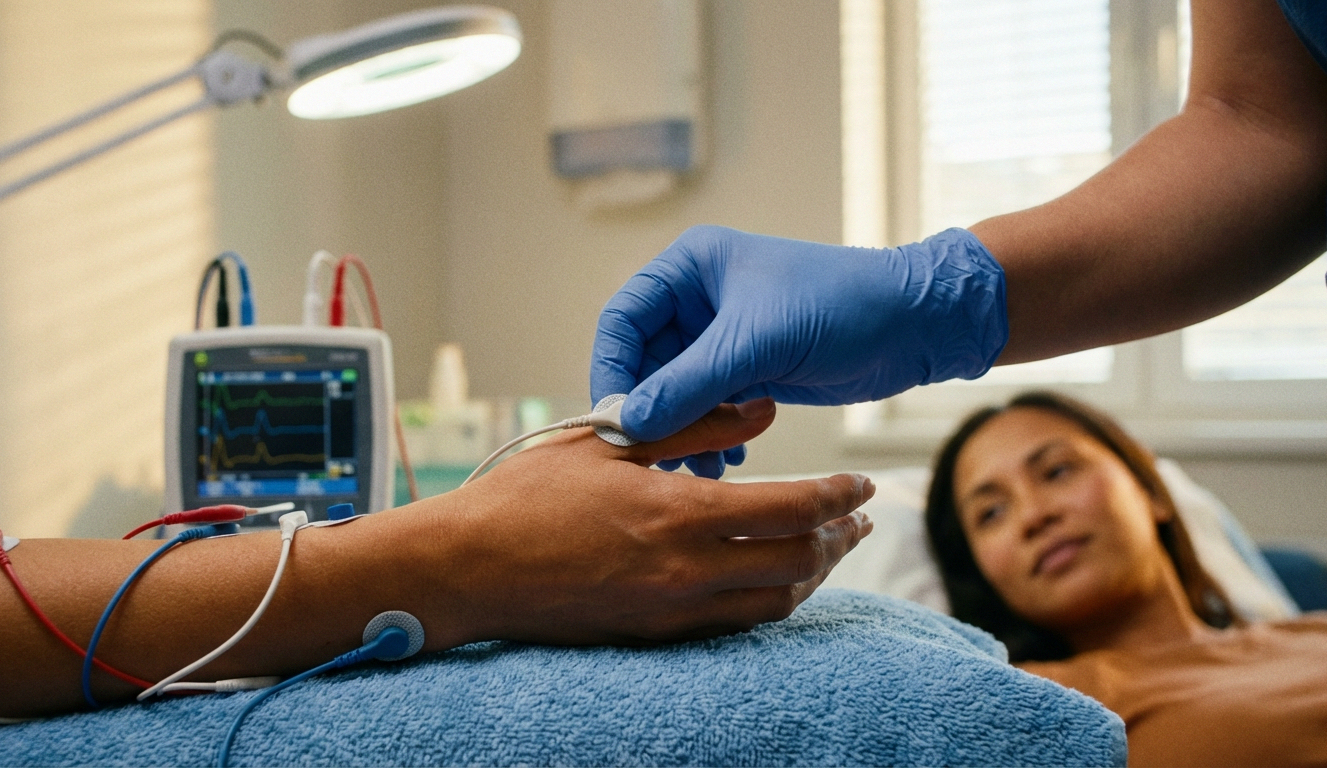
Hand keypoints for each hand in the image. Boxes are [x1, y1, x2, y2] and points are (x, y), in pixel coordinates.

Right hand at [435, 398, 874, 644]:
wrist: (465, 570)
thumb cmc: (525, 497)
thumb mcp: (608, 442)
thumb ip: (692, 424)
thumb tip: (760, 407)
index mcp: (679, 513)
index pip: (793, 509)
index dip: (838, 494)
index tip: (860, 481)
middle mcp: (687, 571)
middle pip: (799, 563)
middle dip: (841, 539)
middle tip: (860, 518)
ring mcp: (672, 610)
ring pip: (774, 603)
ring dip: (813, 575)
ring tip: (829, 548)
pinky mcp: (653, 634)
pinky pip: (735, 624)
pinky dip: (769, 601)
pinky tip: (771, 580)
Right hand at [591, 226, 1006, 475]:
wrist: (915, 325)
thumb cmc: (841, 306)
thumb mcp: (757, 343)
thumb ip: (689, 383)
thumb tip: (629, 423)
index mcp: (690, 268)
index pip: (622, 320)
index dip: (612, 371)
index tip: (614, 421)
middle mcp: (698, 299)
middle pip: (643, 362)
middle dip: (650, 412)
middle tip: (654, 459)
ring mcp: (721, 337)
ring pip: (674, 392)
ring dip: (681, 432)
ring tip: (698, 467)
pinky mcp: (747, 370)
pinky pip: (708, 409)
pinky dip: (711, 437)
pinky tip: (728, 463)